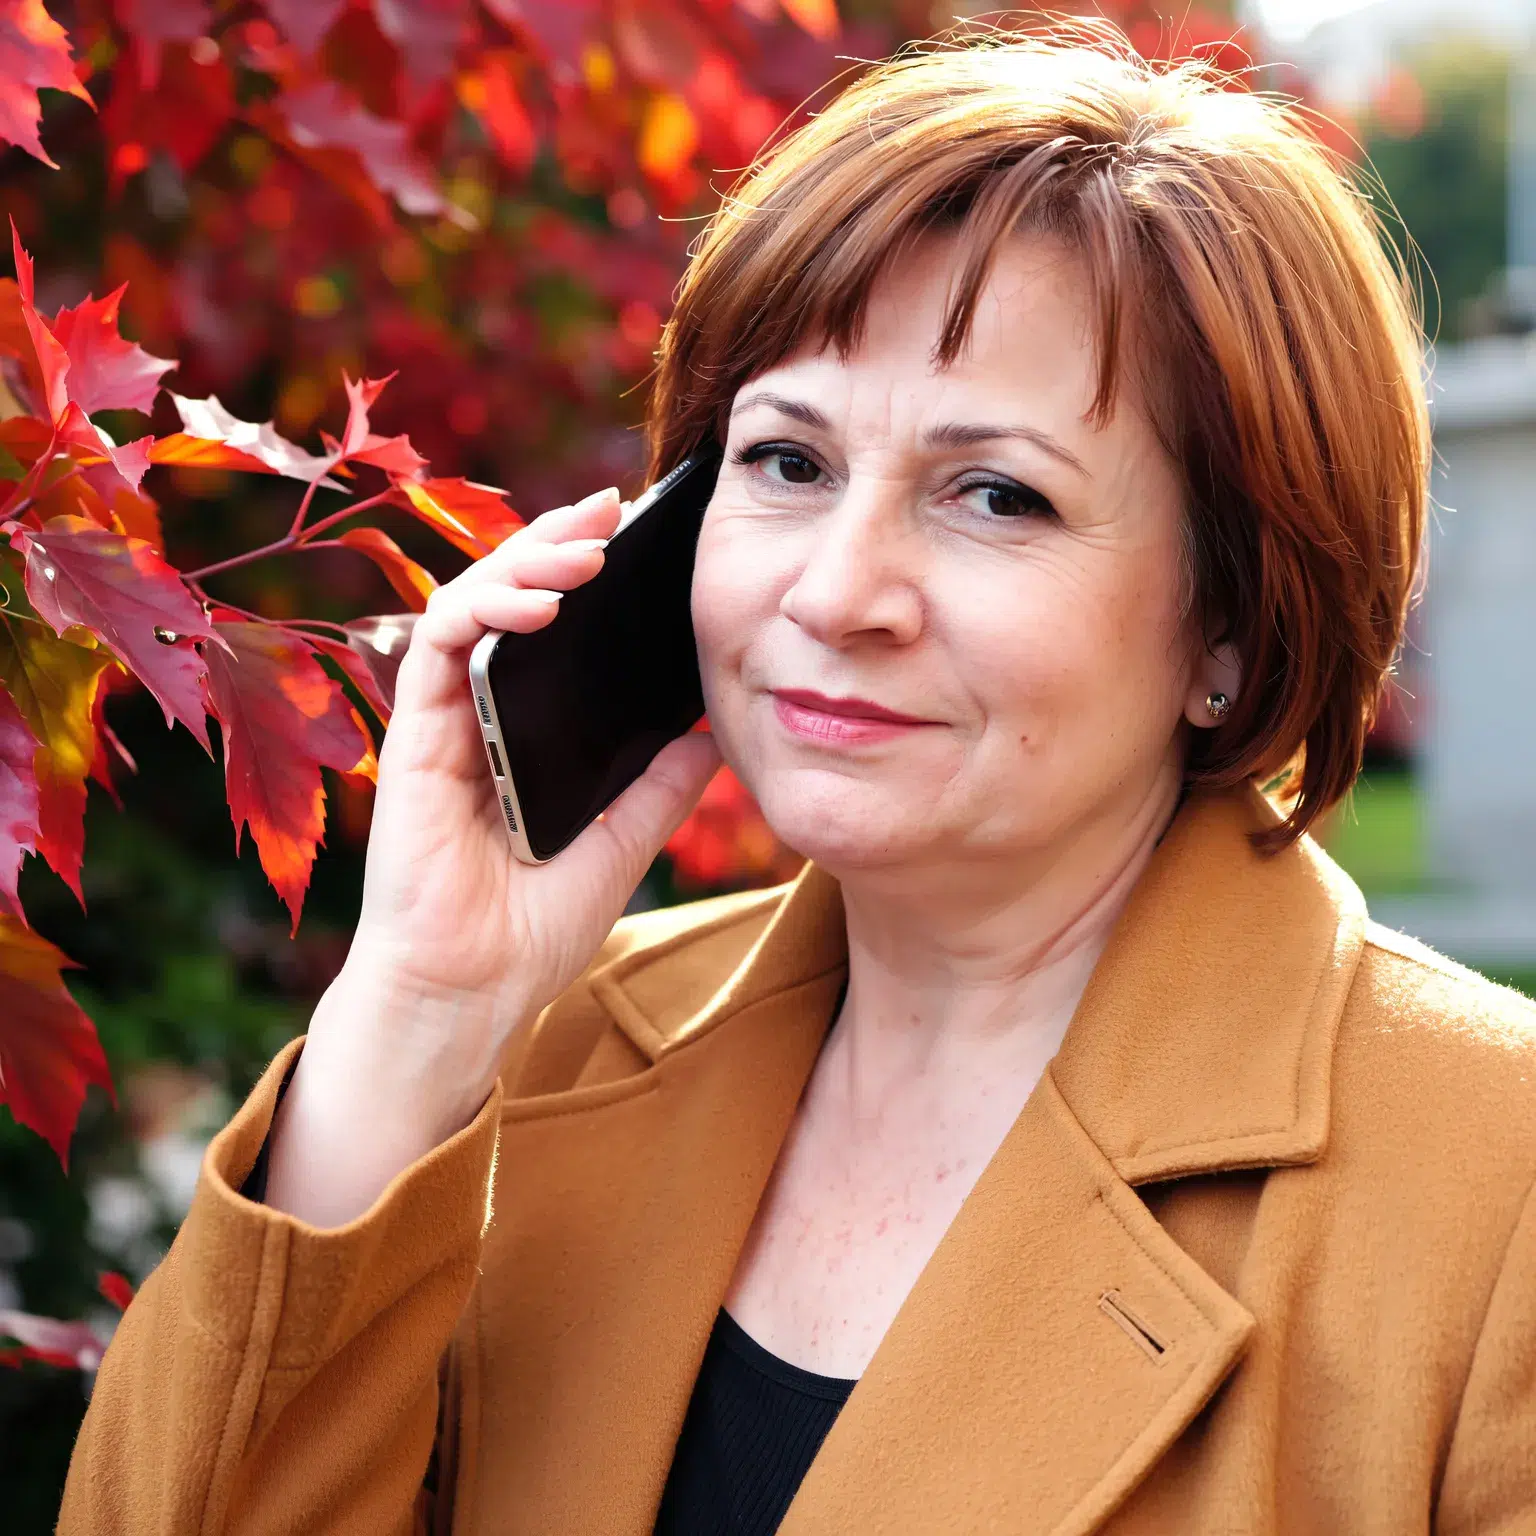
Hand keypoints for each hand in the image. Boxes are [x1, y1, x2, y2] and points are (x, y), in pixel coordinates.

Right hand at [264, 487, 720, 1224]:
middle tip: (616, 507)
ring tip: (589, 549)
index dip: (584, 571)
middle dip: (558, 540)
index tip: (642, 534)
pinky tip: (541, 605)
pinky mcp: (414, 737)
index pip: (547, 627)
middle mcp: (475, 714)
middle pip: (507, 597)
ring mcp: (441, 721)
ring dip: (526, 562)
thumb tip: (713, 732)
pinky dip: (485, 610)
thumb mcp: (623, 843)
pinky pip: (438, 645)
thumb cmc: (530, 930)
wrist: (470, 996)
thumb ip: (660, 787)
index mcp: (519, 730)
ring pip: (469, 601)